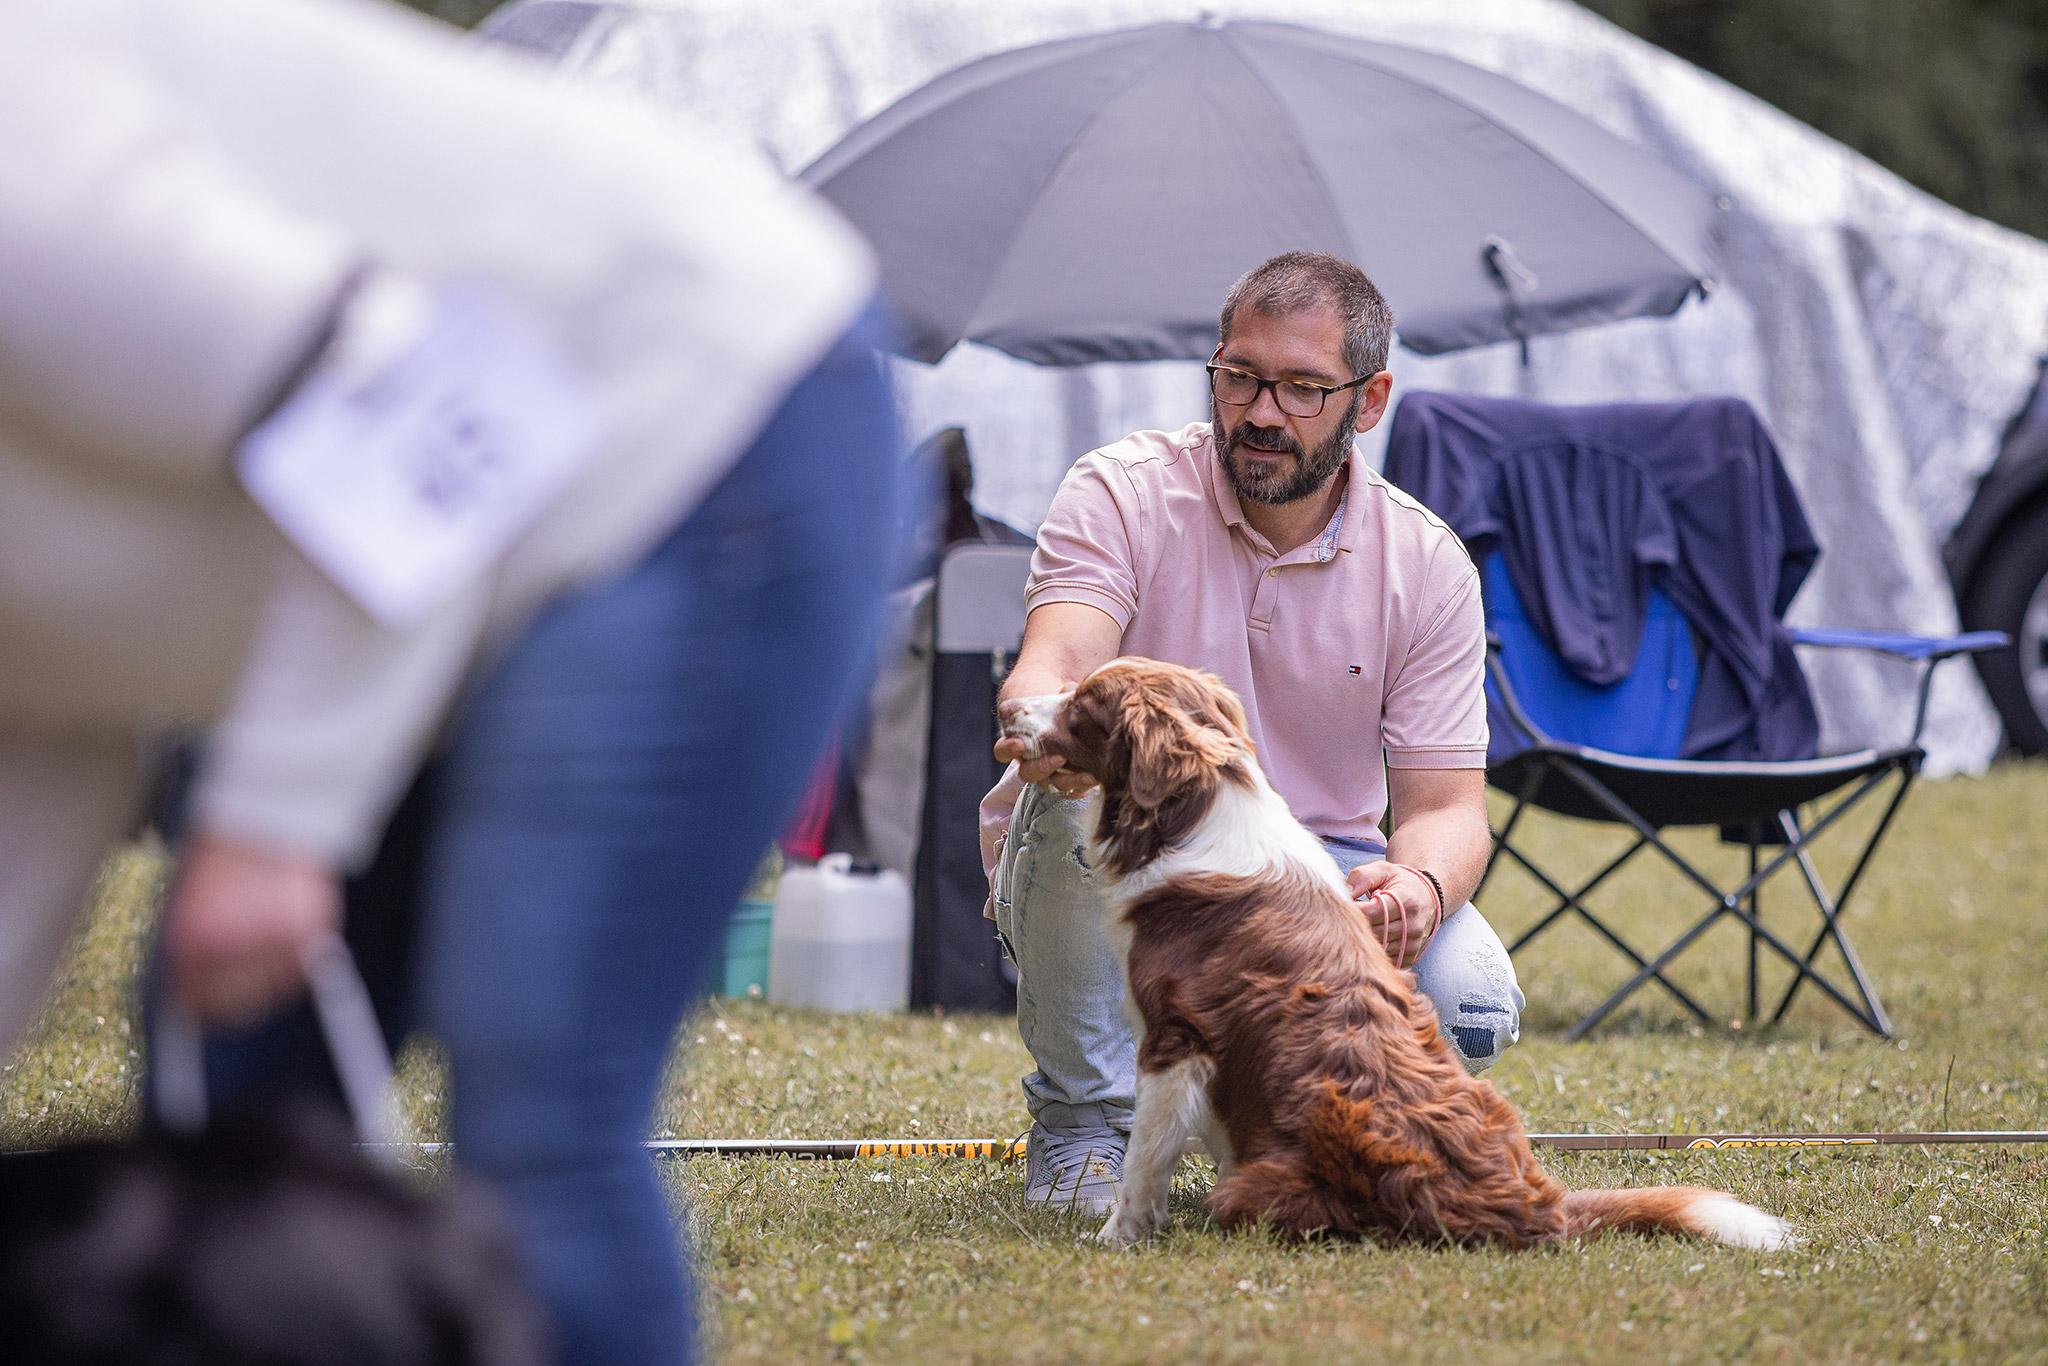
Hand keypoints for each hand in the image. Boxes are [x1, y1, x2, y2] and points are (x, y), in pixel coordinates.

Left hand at [162, 831, 341, 1026]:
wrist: (269, 810)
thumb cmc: (223, 849)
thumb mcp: (188, 901)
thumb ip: (192, 948)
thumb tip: (192, 989)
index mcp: (187, 941)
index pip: (190, 1001)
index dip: (197, 1008)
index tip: (202, 1008)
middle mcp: (226, 950)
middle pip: (232, 1006)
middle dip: (232, 1004)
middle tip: (234, 992)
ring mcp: (270, 944)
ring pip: (270, 993)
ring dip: (265, 983)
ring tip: (261, 958)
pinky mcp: (307, 934)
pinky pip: (299, 974)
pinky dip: (293, 968)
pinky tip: (282, 945)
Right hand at [992, 681, 1097, 796]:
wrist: (1068, 706)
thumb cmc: (1050, 697)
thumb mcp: (1047, 692)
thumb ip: (1055, 693)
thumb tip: (1071, 690)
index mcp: (1016, 741)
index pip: (1003, 751)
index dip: (1009, 749)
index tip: (1019, 744)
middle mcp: (1029, 761)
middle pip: (1028, 773)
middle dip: (1042, 767)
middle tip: (1059, 757)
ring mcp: (1048, 772)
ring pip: (1052, 784)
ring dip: (1068, 781)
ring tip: (1087, 774)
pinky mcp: (1068, 779)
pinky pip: (1072, 791)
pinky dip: (1082, 787)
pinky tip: (1095, 778)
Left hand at [1347, 862, 1443, 968]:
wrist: (1427, 896)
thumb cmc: (1400, 882)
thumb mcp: (1382, 869)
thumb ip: (1361, 877)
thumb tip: (1344, 895)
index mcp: (1406, 900)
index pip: (1370, 912)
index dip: (1353, 909)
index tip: (1347, 904)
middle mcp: (1413, 925)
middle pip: (1372, 932)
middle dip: (1357, 924)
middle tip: (1351, 915)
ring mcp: (1413, 943)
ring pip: (1377, 948)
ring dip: (1365, 939)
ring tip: (1363, 924)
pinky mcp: (1411, 955)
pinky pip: (1385, 959)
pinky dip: (1375, 950)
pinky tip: (1374, 936)